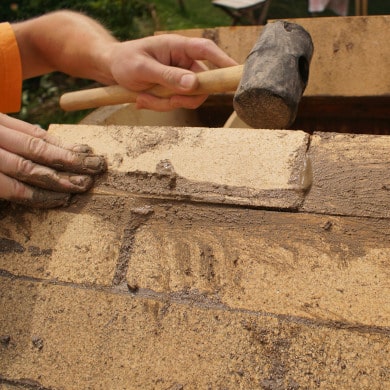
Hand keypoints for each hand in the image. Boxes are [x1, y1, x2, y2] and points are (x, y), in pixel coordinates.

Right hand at [0, 114, 105, 207]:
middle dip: (71, 160)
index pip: (36, 135)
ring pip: (30, 170)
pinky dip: (39, 196)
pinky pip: (15, 191)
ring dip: (61, 180)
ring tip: (85, 184)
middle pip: (38, 150)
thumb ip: (12, 140)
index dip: (64, 145)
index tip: (88, 151)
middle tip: (97, 167)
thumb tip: (51, 148)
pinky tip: (61, 198)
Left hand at [107, 34, 237, 110]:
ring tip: (144, 98)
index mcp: (178, 47)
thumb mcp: (143, 69)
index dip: (223, 61)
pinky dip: (161, 106)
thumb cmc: (125, 61)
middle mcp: (183, 61)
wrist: (112, 68)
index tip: (236, 73)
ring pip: (188, 98)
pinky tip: (144, 99)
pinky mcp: (174, 89)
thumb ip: (168, 76)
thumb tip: (193, 84)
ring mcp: (179, 77)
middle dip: (182, 98)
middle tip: (163, 101)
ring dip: (166, 103)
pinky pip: (176, 103)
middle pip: (200, 84)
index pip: (206, 51)